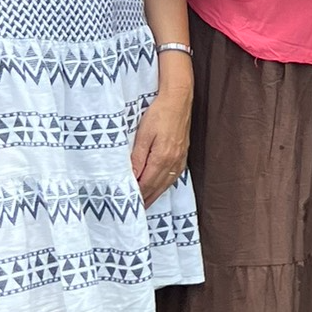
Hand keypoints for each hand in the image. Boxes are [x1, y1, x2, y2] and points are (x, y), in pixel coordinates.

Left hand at [131, 70, 191, 205]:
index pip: (147, 184)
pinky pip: (173, 176)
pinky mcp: (183, 154)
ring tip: (145, 203)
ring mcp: (180, 158)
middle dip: (146, 199)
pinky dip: (164, 186)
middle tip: (135, 211)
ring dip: (155, 195)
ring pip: (166, 184)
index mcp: (162, 158)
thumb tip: (132, 176)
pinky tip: (160, 187)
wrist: (179, 99)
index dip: (137, 196)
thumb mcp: (143, 134)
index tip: (128, 205)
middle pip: (157, 187)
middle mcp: (173, 162)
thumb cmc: (159, 113)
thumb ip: (138, 157)